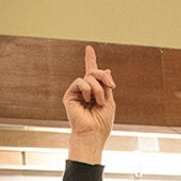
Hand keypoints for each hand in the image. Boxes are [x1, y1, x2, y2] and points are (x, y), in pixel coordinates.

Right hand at [63, 45, 115, 164]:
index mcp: (95, 92)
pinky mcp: (69, 95)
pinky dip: (88, 89)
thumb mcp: (110, 101)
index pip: (92, 74)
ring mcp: (77, 92)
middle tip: (112, 85)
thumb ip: (106, 85)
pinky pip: (80, 82)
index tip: (88, 48)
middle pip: (94, 72)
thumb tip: (106, 69)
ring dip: (98, 89)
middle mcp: (85, 90)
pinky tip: (88, 100)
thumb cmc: (102, 122)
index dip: (90, 60)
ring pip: (89, 77)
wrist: (93, 133)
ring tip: (98, 102)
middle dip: (104, 76)